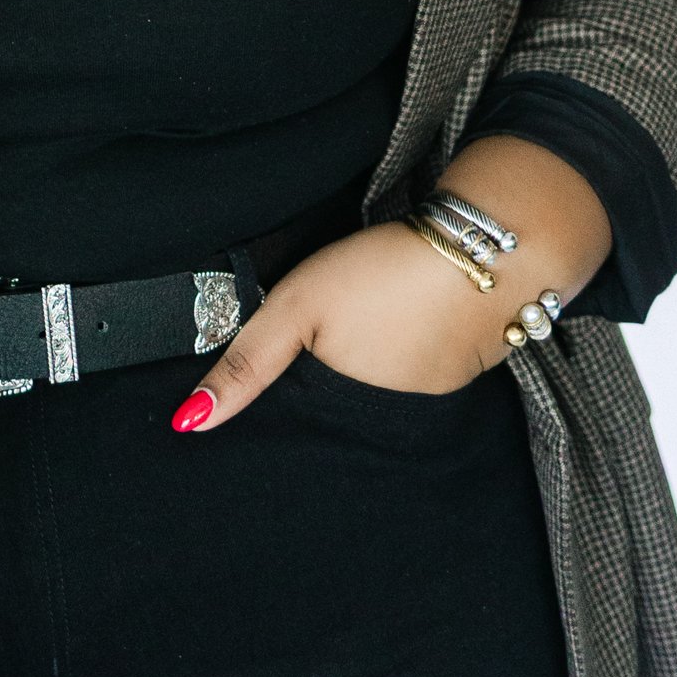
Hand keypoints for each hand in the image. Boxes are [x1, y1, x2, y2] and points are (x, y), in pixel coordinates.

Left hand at [171, 223, 500, 432]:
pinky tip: (402, 322)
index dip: (280, 415)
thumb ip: (247, 363)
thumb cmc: (383, 273)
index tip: (269, 395)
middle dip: (326, 393)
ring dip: (369, 372)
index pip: (301, 427)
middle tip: (326, 340)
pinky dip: (405, 354)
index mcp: (346, 410)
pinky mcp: (463, 367)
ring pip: (382, 393)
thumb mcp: (296, 307)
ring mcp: (433, 396)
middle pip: (342, 413)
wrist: (488, 249)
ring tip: (364, 326)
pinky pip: (419, 374)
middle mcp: (393, 419)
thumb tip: (189, 424)